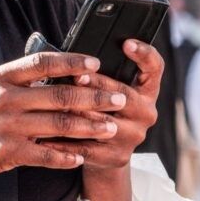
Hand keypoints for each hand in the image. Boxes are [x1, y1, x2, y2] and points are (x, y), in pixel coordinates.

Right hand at [0, 51, 129, 182]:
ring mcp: (8, 126)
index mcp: (3, 78)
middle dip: (95, 97)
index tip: (96, 65)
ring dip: (89, 127)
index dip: (72, 62)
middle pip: (60, 95)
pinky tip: (81, 156)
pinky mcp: (8, 152)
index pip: (44, 63)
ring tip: (110, 127)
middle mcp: (7, 98)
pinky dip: (65, 156)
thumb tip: (55, 69)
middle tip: (119, 99)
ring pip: (59, 125)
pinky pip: (45, 154)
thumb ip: (19, 79)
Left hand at [37, 39, 162, 168]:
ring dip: (76, 113)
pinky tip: (45, 137)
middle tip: (76, 77)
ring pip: (102, 121)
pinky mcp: (117, 156)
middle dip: (97, 84)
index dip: (144, 53)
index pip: (155, 67)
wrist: (107, 157)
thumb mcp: (109, 90)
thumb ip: (100, 73)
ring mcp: (134, 136)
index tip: (127, 43)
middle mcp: (146, 113)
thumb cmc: (102, 111)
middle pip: (123, 94)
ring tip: (56, 106)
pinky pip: (86, 147)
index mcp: (147, 91)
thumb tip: (72, 57)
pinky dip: (63, 142)